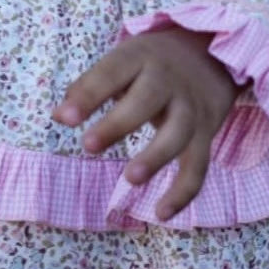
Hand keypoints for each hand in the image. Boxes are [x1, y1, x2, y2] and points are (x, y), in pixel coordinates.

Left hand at [51, 26, 239, 219]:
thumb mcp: (123, 61)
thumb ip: (90, 86)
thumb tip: (58, 116)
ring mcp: (190, 107)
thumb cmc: (151, 64)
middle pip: (146, 100)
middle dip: (118, 124)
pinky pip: (198, 165)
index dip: (89, 94)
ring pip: (177, 133)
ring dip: (156, 157)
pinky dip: (184, 191)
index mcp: (139, 57)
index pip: (112, 72)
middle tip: (88, 146)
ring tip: (130, 178)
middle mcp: (167, 80)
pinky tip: (162, 213)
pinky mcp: (206, 133)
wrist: (210, 55)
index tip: (65, 118)